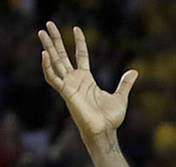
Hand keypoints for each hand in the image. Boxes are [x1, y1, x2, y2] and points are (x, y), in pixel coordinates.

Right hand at [38, 22, 137, 140]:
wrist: (105, 131)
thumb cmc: (110, 119)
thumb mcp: (121, 97)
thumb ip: (125, 83)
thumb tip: (134, 71)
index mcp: (87, 80)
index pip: (80, 56)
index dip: (79, 42)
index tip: (77, 29)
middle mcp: (75, 81)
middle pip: (62, 56)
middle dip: (55, 40)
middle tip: (48, 25)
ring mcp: (69, 86)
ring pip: (54, 62)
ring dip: (48, 47)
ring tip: (41, 32)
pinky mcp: (65, 93)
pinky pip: (53, 78)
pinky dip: (47, 67)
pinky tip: (44, 54)